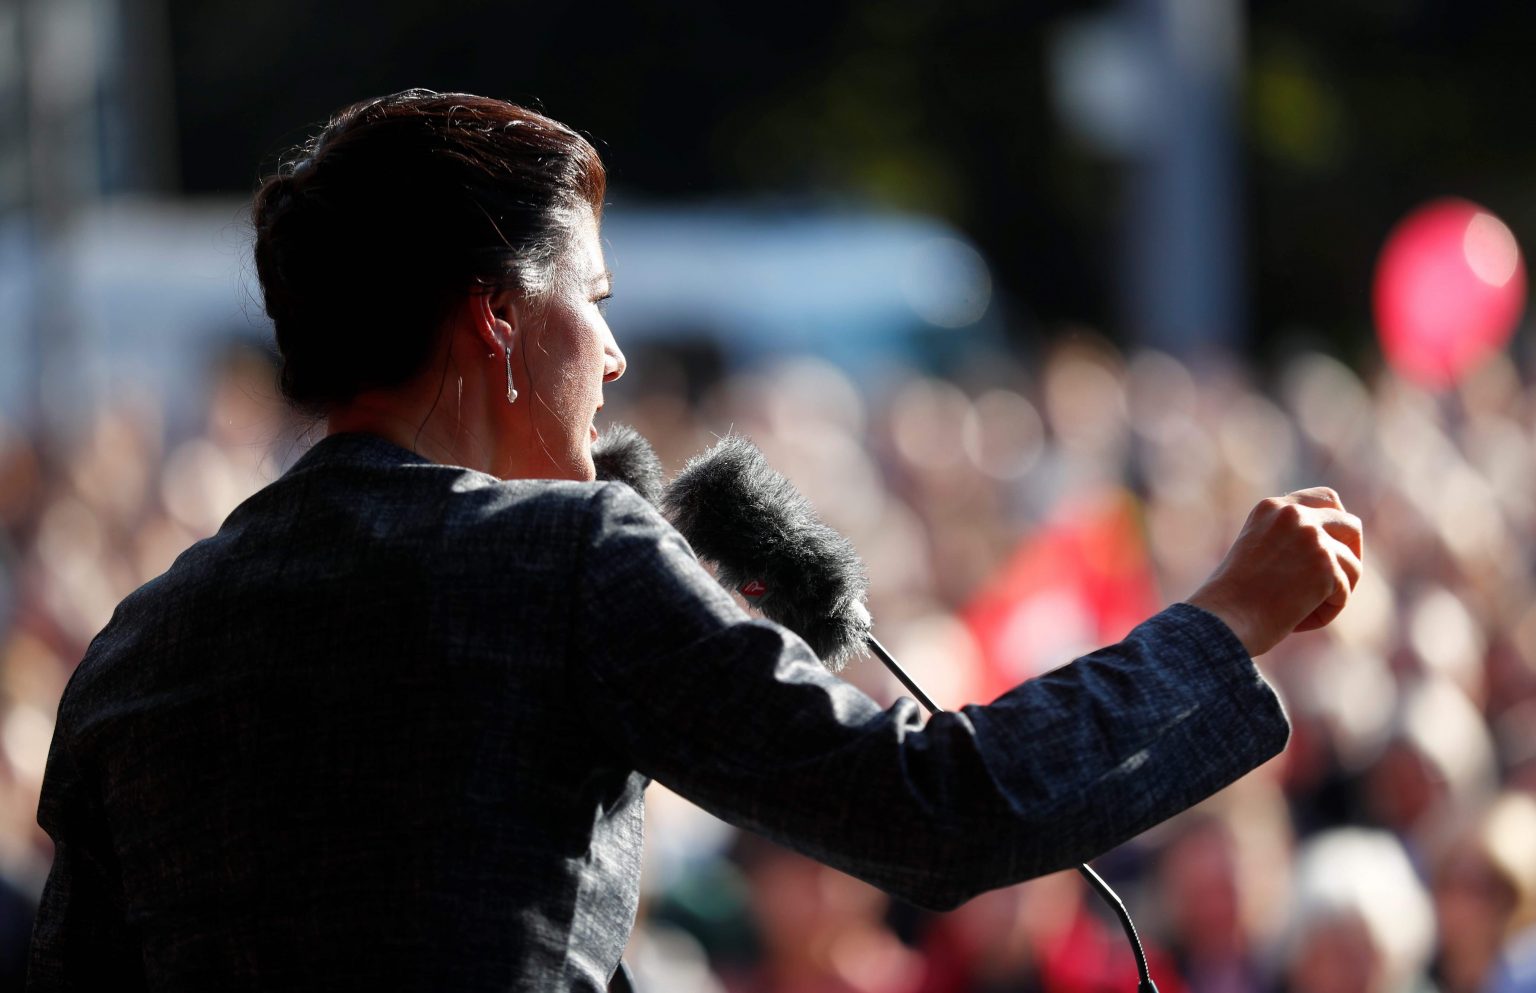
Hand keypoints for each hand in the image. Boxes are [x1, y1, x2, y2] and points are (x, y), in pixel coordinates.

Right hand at [1186, 487, 1362, 656]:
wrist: (1224, 618)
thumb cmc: (1233, 598)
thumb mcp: (1256, 551)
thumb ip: (1288, 539)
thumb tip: (1332, 551)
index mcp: (1271, 508)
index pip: (1326, 498)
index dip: (1338, 522)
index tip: (1334, 546)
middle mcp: (1293, 514)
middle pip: (1350, 525)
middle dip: (1351, 553)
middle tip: (1337, 581)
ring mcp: (1311, 537)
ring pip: (1352, 565)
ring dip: (1335, 591)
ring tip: (1303, 610)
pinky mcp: (1325, 565)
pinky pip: (1343, 593)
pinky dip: (1326, 611)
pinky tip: (1298, 620)